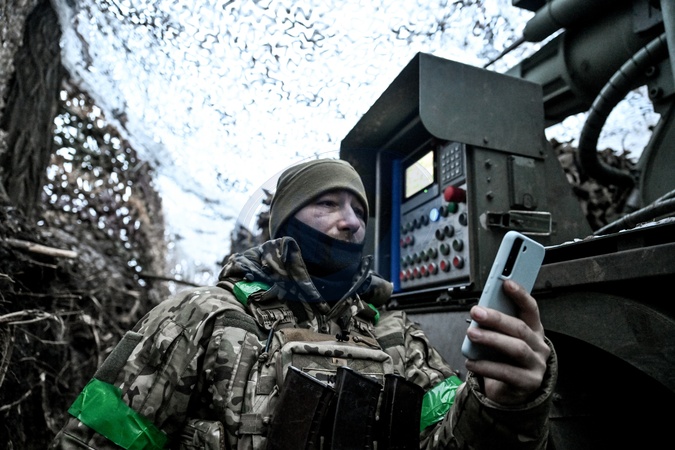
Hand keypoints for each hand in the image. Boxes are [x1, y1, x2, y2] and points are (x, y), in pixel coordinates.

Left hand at [464, 279, 549, 404]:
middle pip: (520, 328)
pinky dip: (486, 366)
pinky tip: (471, 362)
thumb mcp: (503, 339)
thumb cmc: (506, 359)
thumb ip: (497, 326)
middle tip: (476, 311)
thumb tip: (479, 312)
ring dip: (492, 339)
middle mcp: (539, 346)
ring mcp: (536, 365)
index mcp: (534, 330)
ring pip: (516, 349)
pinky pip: (506, 373)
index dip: (520, 295)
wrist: (513, 392)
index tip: (506, 283)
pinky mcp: (528, 383)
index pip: (531, 309)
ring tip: (472, 334)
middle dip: (496, 318)